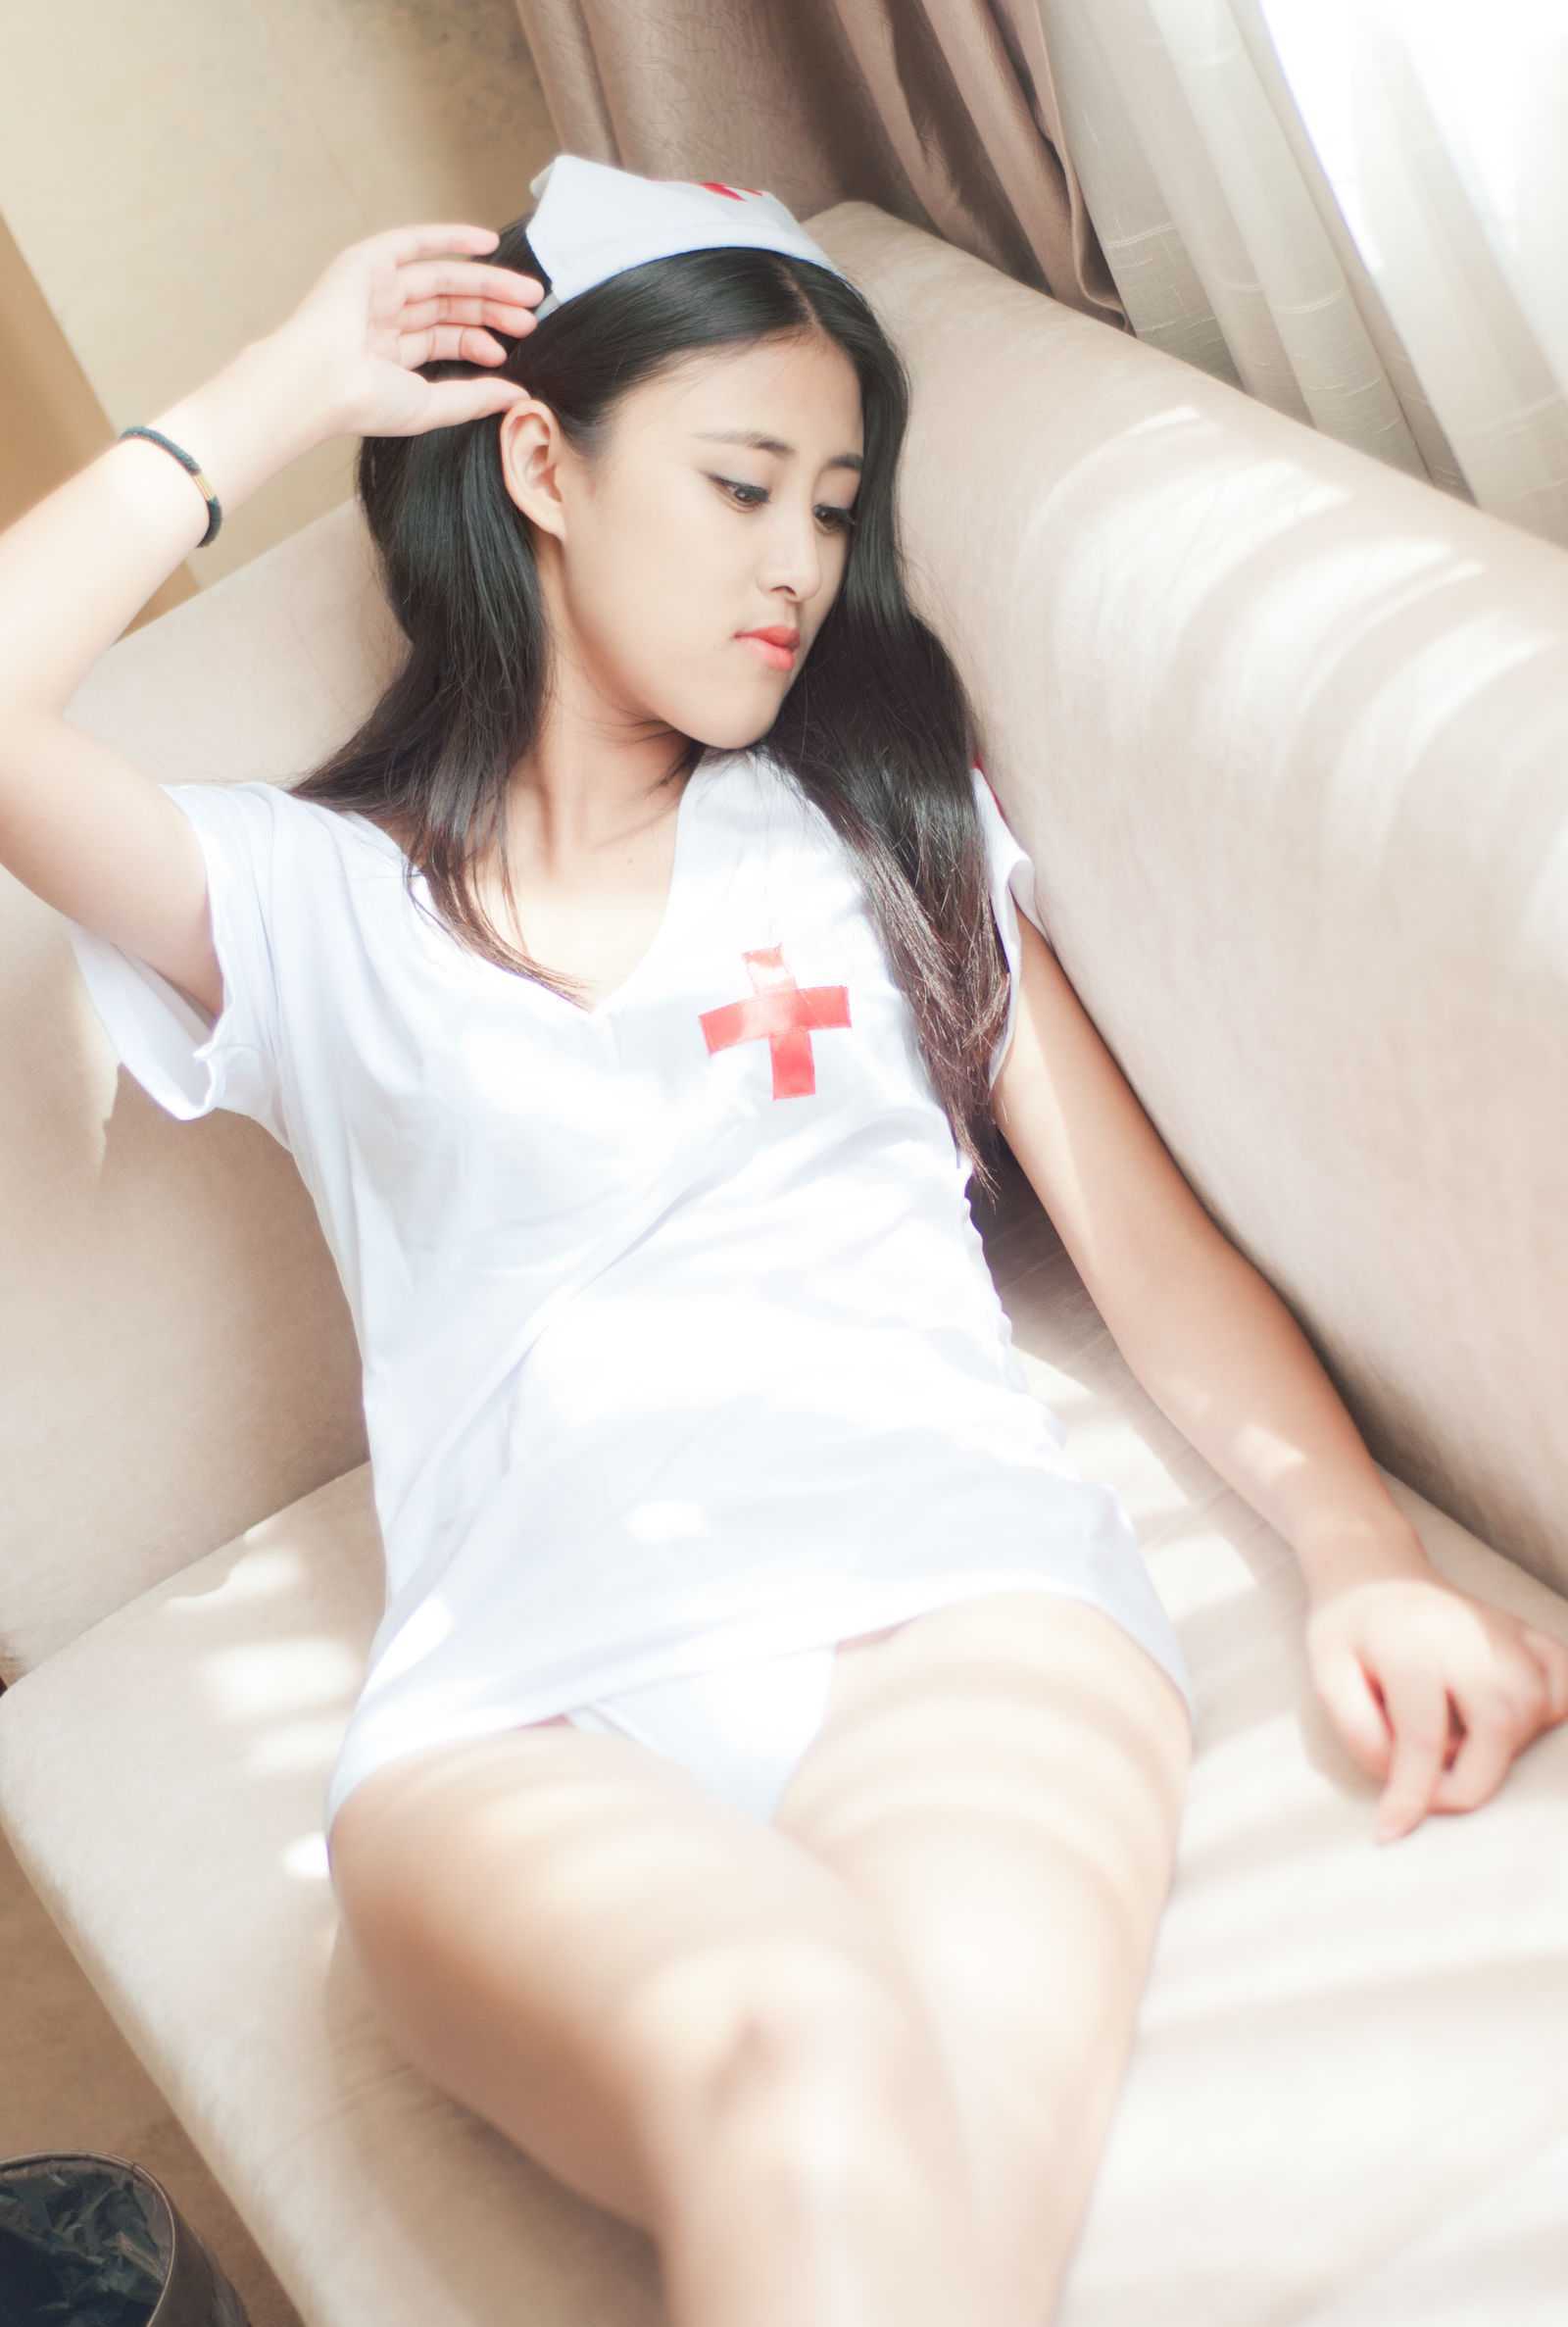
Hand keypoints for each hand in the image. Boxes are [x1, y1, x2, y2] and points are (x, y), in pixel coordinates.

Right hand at [265, 221, 539, 442]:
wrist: (320, 381)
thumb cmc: (364, 402)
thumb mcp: (431, 405)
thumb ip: (474, 398)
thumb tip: (518, 396)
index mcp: (389, 353)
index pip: (445, 337)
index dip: (480, 340)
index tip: (511, 351)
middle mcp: (382, 317)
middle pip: (449, 306)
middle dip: (492, 309)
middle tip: (532, 317)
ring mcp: (374, 287)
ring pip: (441, 277)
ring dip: (485, 282)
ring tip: (527, 293)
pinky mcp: (367, 262)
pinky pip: (416, 243)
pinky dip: (451, 239)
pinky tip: (488, 243)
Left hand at [1305, 1555, 1567, 1842]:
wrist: (1376, 1571)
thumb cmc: (1348, 1628)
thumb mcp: (1326, 1672)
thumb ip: (1357, 1727)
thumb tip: (1397, 1777)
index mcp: (1411, 1647)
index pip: (1421, 1738)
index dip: (1411, 1796)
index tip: (1390, 1833)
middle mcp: (1470, 1638)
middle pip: (1499, 1727)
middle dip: (1471, 1781)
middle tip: (1431, 1790)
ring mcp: (1507, 1634)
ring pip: (1535, 1710)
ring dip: (1503, 1747)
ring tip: (1459, 1740)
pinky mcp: (1528, 1634)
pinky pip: (1563, 1679)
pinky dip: (1551, 1707)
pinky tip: (1515, 1719)